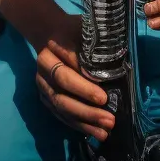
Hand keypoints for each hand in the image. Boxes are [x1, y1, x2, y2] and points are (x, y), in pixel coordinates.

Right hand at [35, 15, 114, 141]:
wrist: (51, 32)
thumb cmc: (74, 30)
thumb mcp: (84, 29)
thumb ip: (95, 44)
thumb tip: (117, 63)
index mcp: (51, 49)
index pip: (67, 70)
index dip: (85, 84)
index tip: (104, 96)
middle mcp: (43, 69)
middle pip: (63, 92)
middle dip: (87, 108)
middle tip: (109, 118)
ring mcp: (42, 85)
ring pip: (62, 107)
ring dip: (84, 121)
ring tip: (105, 132)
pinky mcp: (45, 98)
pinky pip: (60, 115)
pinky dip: (77, 125)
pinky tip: (94, 132)